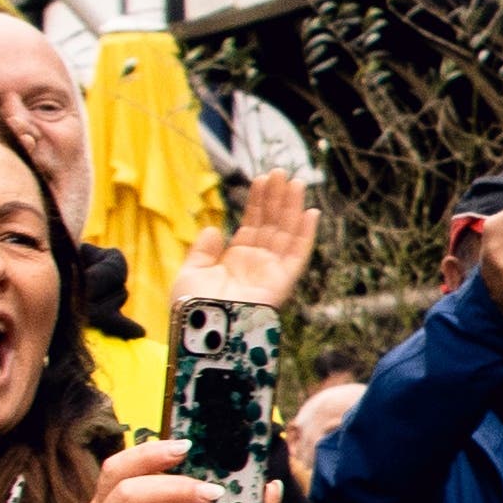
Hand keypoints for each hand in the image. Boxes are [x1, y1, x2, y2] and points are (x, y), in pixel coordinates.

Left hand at [177, 169, 316, 308]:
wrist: (203, 331)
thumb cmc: (193, 308)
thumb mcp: (191, 273)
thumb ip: (202, 251)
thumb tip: (213, 228)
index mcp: (235, 260)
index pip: (251, 224)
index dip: (256, 202)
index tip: (260, 179)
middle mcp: (256, 263)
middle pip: (271, 223)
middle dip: (276, 198)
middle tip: (279, 171)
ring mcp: (270, 271)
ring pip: (286, 232)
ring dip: (292, 207)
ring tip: (295, 182)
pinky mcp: (282, 281)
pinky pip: (298, 254)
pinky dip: (306, 234)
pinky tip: (311, 213)